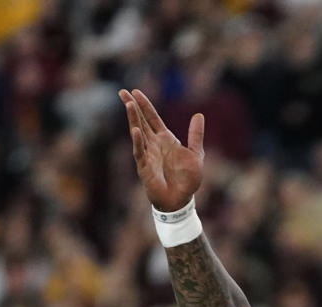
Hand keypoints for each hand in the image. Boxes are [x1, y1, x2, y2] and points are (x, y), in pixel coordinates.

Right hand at [119, 89, 204, 211]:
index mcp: (166, 140)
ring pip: (138, 133)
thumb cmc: (187, 179)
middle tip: (123, 92)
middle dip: (132, 107)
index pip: (153, 118)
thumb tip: (198, 115)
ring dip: (134, 119)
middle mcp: (154, 144)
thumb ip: (196, 135)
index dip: (145, 105)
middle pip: (141, 121)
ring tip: (129, 105)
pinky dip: (138, 141)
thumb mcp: (196, 154)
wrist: (182, 200)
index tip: (136, 92)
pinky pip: (140, 151)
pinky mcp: (145, 166)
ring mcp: (148, 154)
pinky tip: (135, 130)